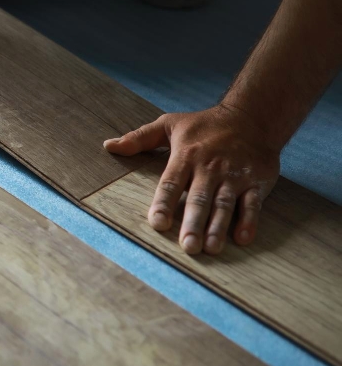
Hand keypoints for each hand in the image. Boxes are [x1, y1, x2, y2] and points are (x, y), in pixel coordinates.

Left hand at [104, 104, 280, 254]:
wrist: (252, 116)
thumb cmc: (205, 125)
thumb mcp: (169, 124)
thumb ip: (139, 138)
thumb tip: (108, 146)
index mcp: (186, 155)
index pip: (171, 183)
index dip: (164, 203)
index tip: (157, 223)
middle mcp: (210, 167)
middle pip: (199, 198)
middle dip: (193, 222)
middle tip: (188, 246)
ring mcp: (234, 175)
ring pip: (225, 204)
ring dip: (218, 227)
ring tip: (211, 248)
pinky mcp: (257, 180)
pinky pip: (252, 203)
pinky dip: (249, 220)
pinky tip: (242, 238)